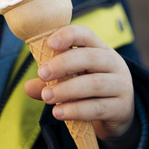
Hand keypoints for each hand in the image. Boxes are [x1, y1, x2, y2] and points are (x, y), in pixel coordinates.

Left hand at [23, 25, 135, 141]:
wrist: (118, 114)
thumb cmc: (90, 90)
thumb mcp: (73, 80)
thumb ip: (51, 81)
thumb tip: (27, 86)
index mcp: (100, 49)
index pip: (86, 34)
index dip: (68, 35)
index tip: (49, 43)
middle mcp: (114, 63)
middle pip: (90, 57)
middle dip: (63, 64)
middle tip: (42, 74)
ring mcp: (121, 86)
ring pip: (93, 84)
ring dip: (66, 89)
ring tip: (46, 97)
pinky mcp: (121, 108)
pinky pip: (97, 107)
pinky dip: (76, 110)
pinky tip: (58, 112)